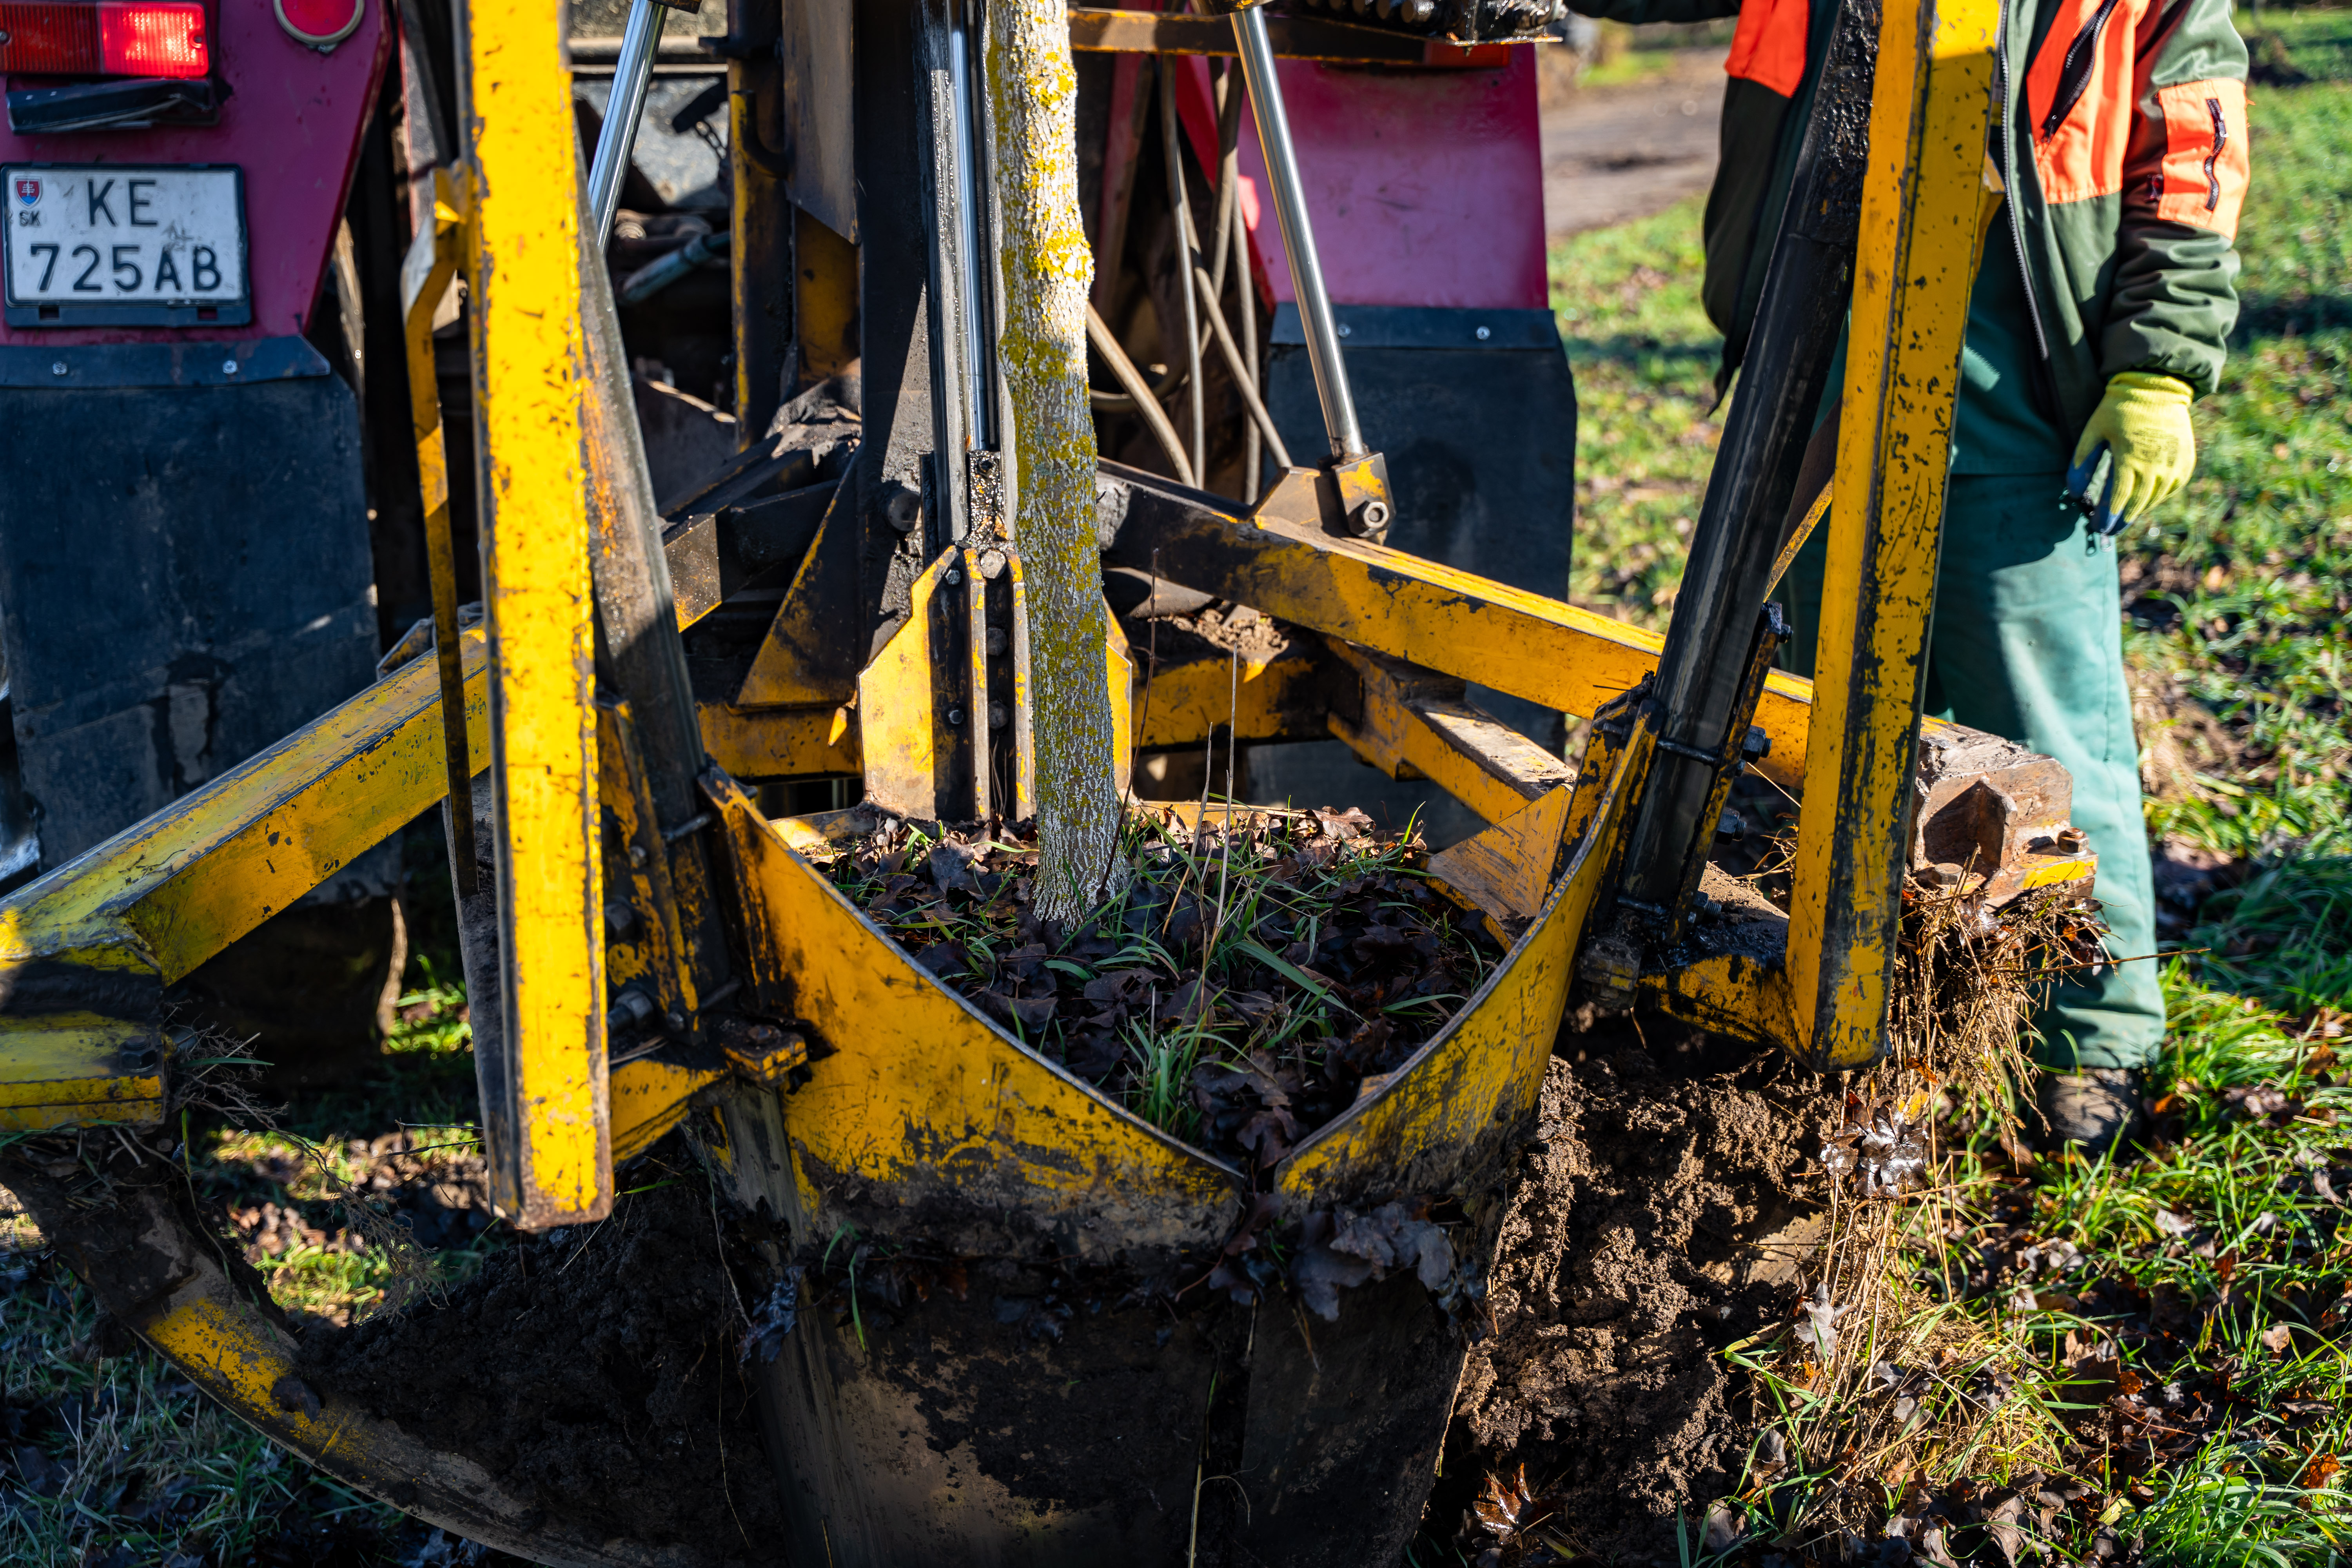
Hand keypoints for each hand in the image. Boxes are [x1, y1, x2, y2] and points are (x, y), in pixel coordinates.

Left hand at [2069, 371, 2196, 531]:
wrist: (2157, 387)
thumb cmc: (2119, 408)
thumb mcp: (2094, 430)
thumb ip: (2082, 461)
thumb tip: (2074, 493)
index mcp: (2130, 458)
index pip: (2117, 498)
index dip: (2107, 515)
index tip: (2097, 526)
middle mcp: (2155, 464)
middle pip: (2137, 503)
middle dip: (2121, 519)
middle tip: (2109, 530)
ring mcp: (2173, 463)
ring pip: (2156, 498)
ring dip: (2139, 510)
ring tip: (2125, 518)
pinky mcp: (2186, 459)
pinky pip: (2173, 486)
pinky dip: (2159, 496)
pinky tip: (2147, 500)